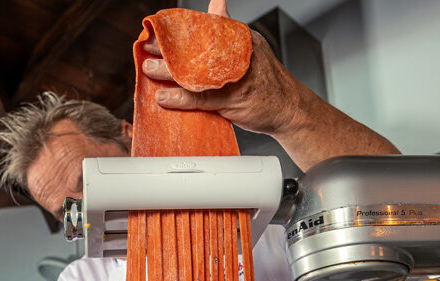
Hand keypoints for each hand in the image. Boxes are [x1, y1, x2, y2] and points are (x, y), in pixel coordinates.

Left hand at [139, 1, 399, 169]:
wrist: (291, 111)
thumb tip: (216, 5)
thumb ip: (228, 30)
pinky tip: (165, 98)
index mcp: (242, 39)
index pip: (205, 29)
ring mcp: (237, 78)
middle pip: (198, 47)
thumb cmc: (267, 82)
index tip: (159, 32)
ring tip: (149, 70)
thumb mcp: (249, 48)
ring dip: (169, 72)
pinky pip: (202, 98)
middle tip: (148, 49)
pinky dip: (181, 98)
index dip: (179, 30)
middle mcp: (240, 54)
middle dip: (169, 49)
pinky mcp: (233, 101)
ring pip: (197, 72)